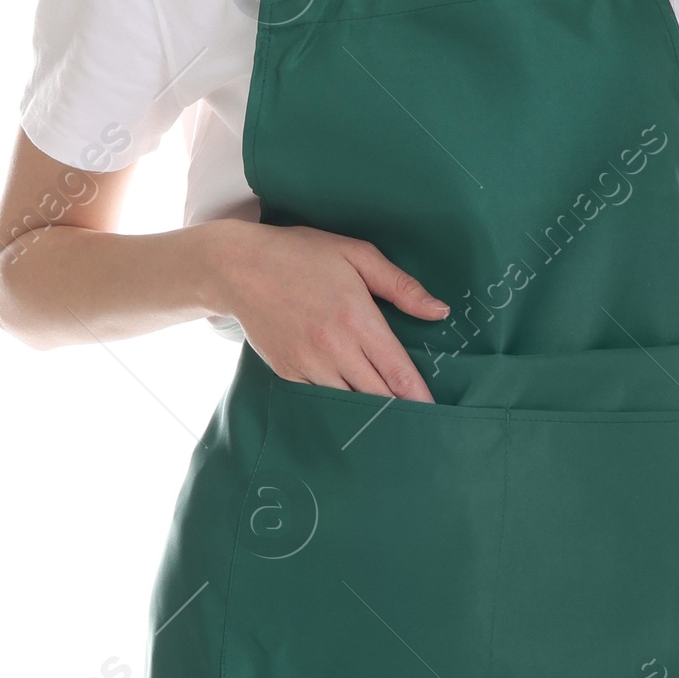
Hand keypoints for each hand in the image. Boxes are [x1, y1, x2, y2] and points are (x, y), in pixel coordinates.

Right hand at [205, 219, 448, 399]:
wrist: (238, 267)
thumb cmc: (301, 255)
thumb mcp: (356, 254)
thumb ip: (401, 286)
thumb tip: (440, 312)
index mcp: (357, 318)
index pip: (398, 370)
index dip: (419, 396)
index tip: (434, 412)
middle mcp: (335, 347)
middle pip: (378, 395)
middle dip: (401, 411)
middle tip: (421, 423)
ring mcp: (309, 364)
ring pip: (350, 402)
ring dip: (371, 413)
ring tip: (391, 423)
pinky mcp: (288, 373)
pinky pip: (321, 399)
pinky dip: (339, 406)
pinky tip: (353, 411)